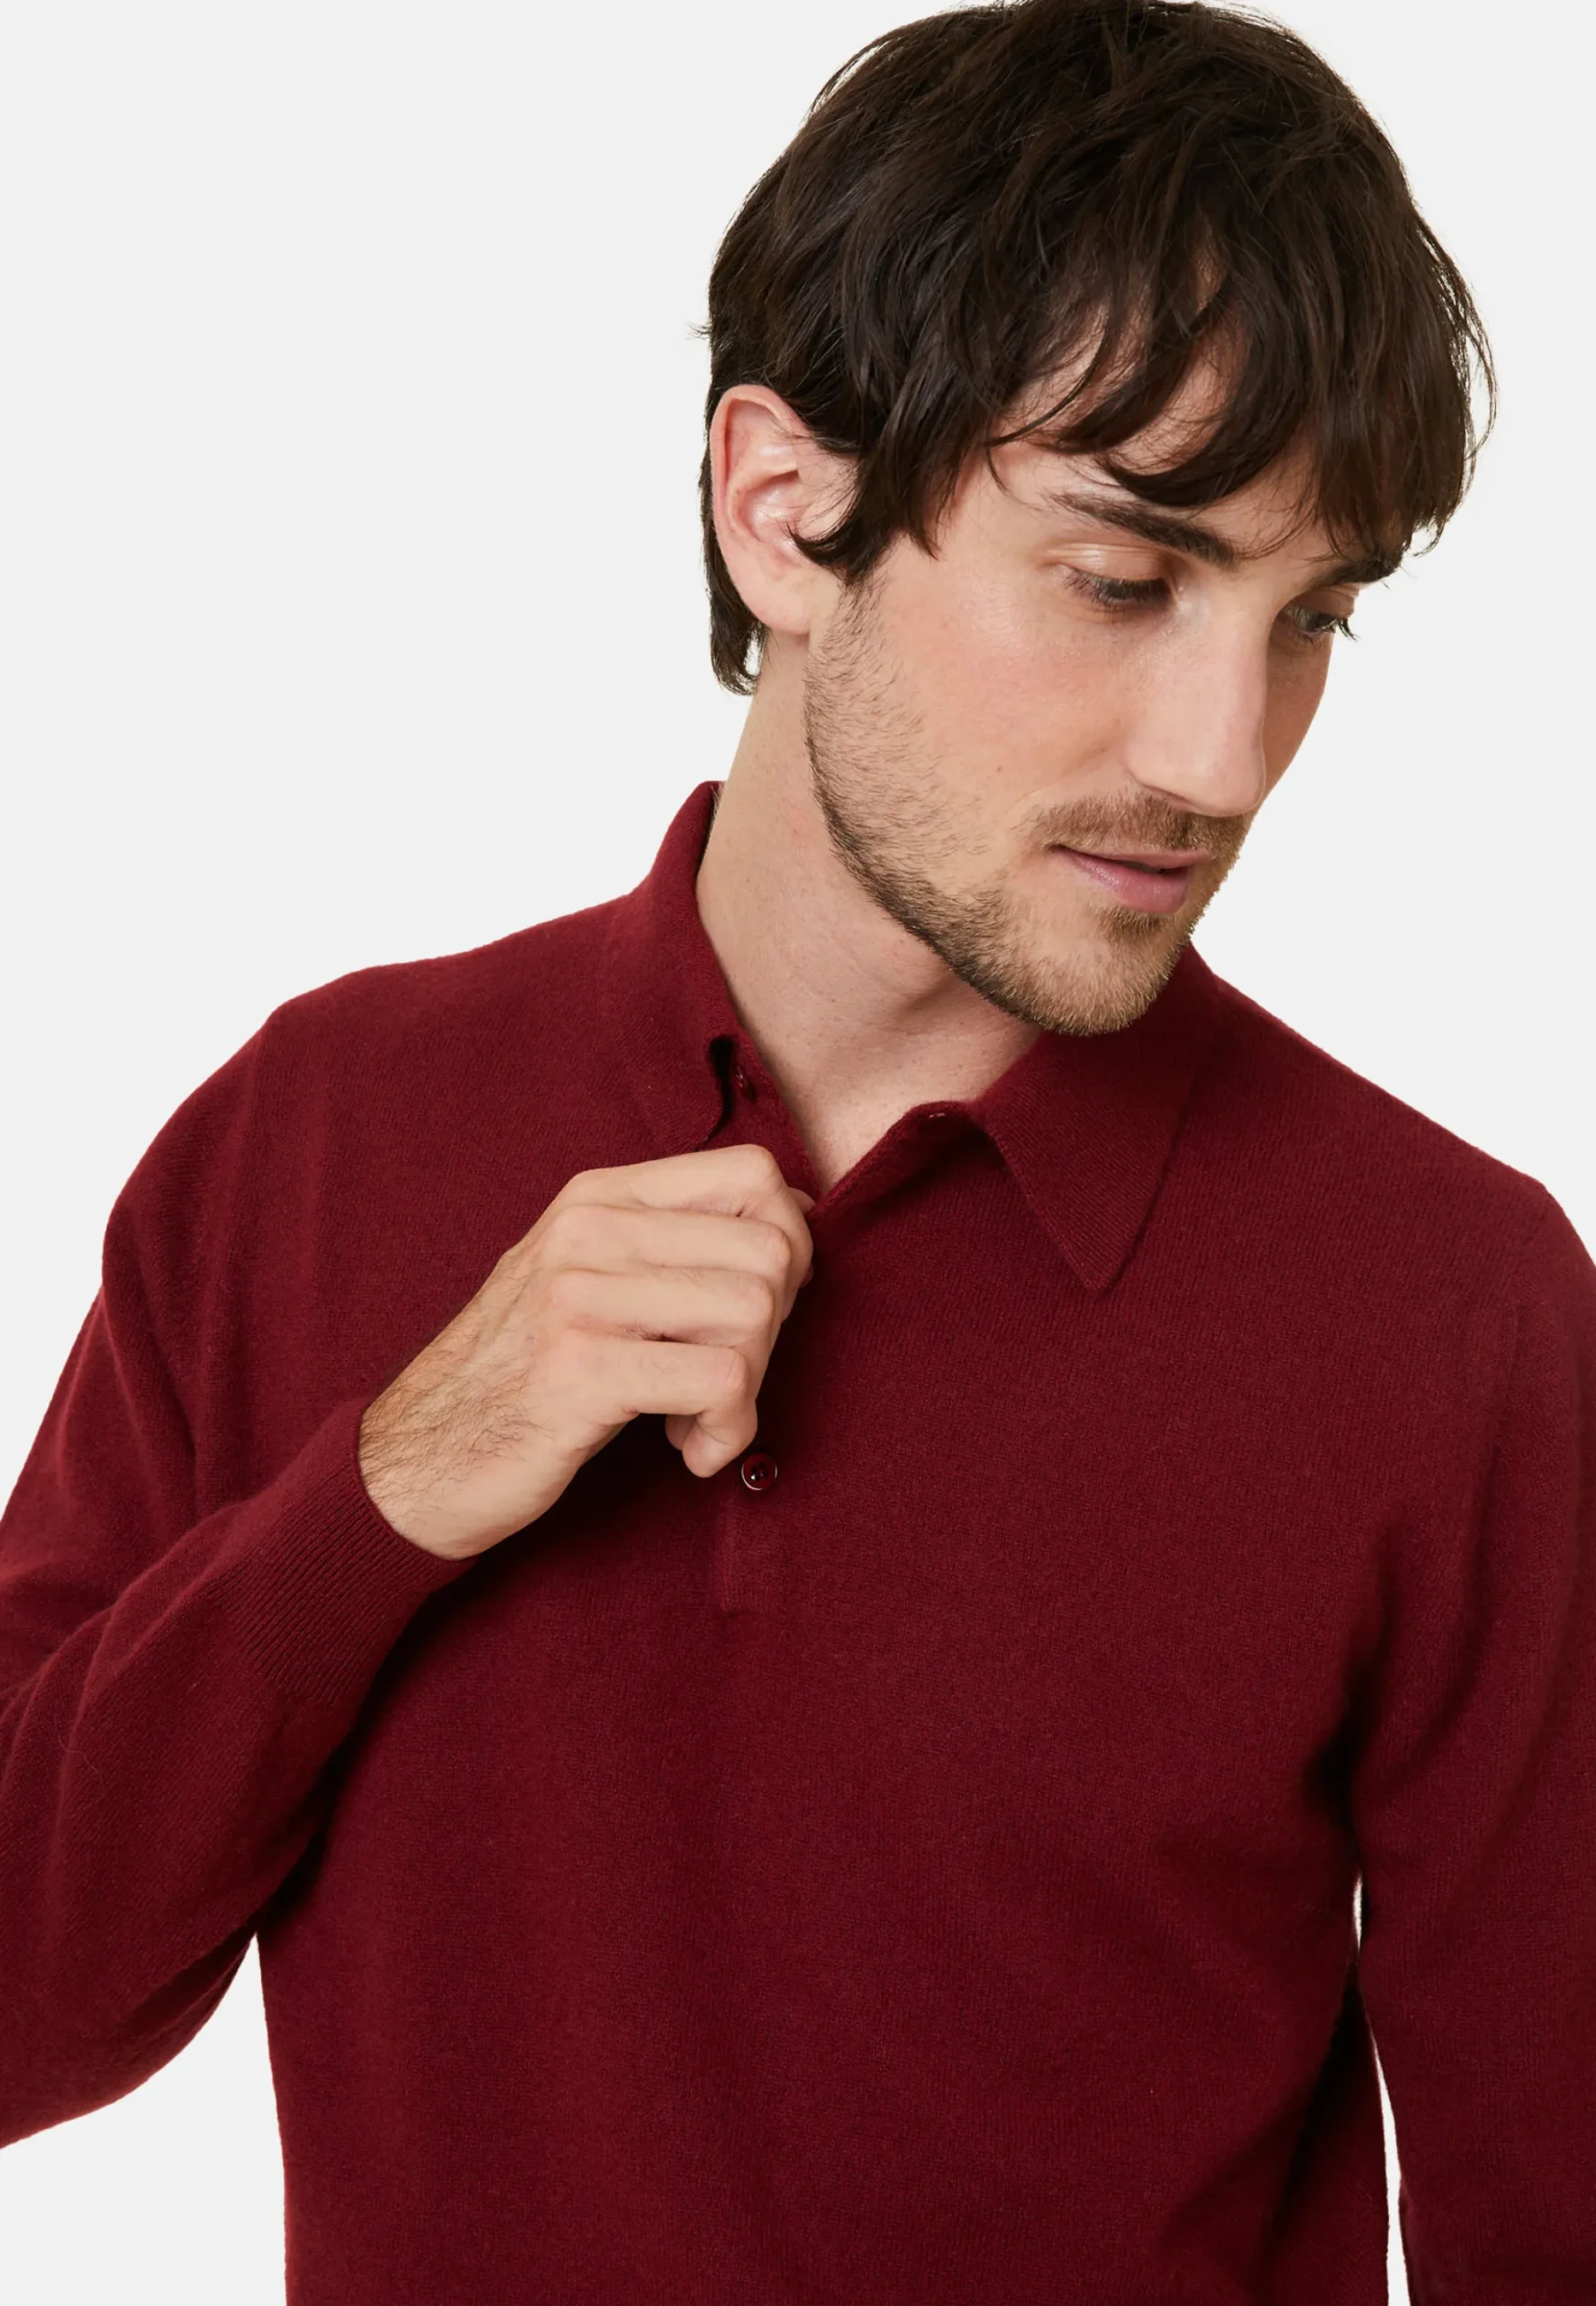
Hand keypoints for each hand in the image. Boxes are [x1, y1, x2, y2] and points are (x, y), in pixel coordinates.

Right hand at [356, 1144, 816, 1559]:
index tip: (756, 1310)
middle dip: (773, 1332)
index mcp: (599, 1195)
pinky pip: (720, 1381)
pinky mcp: (580, 1369)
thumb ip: (670, 1240)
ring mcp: (578, 1295)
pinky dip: (727, 1430)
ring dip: (749, 1388)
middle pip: (769, 1252)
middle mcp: (588, 1229)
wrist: (413, 1461)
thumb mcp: (586, 1277)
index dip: (788, 1245)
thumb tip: (793, 1213)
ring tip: (701, 1419)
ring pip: (753, 1312)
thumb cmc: (521, 1374)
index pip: (754, 1175)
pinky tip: (688, 1451)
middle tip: (725, 1378)